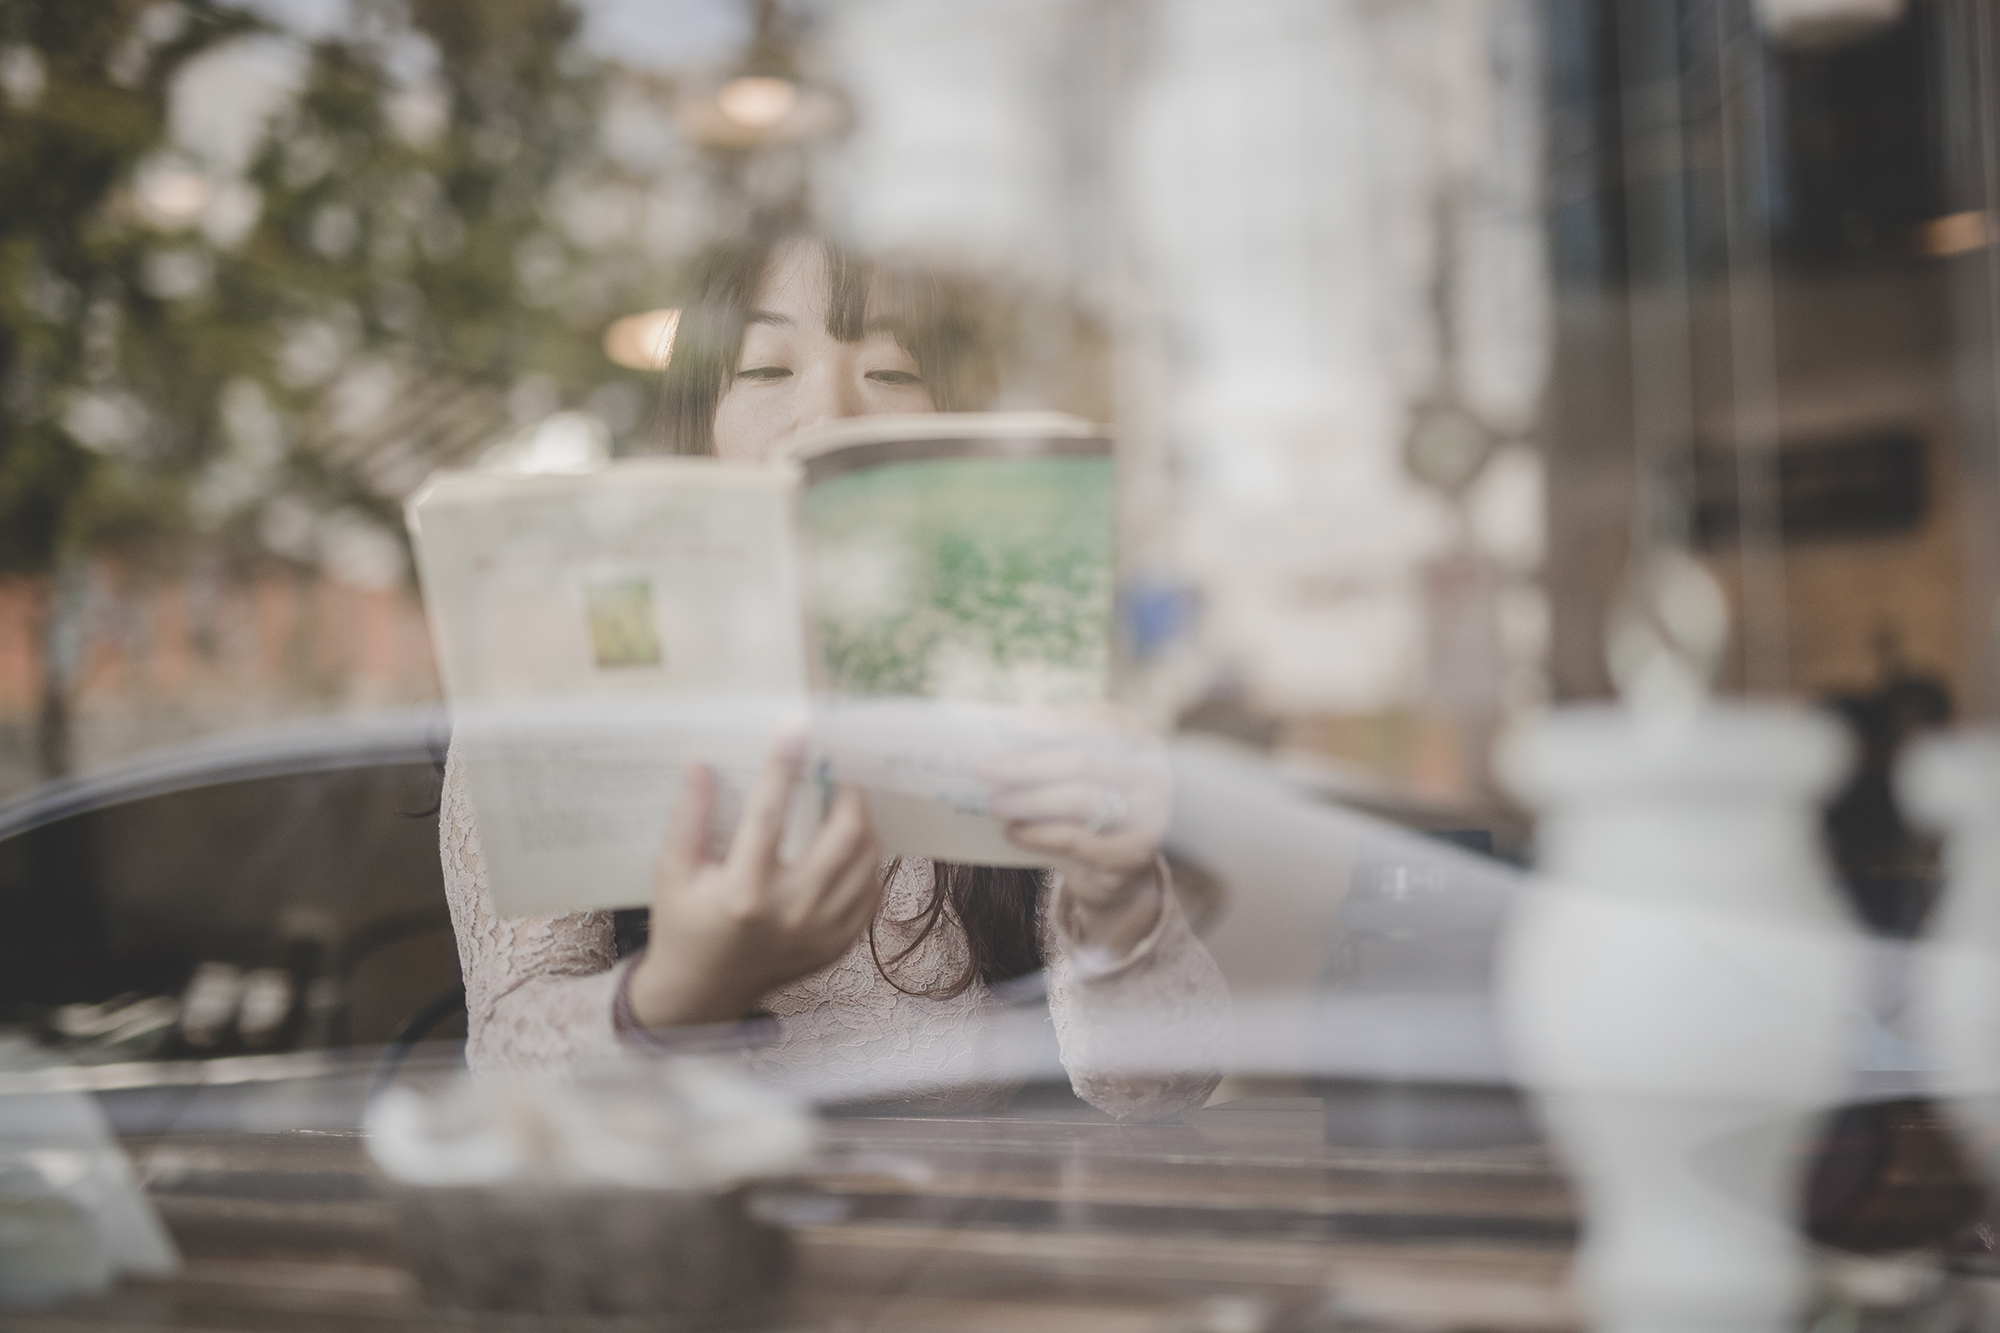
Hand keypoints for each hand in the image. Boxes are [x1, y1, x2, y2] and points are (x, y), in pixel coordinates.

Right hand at [629, 736, 882, 1028]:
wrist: (702, 992)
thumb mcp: (673, 872)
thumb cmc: (684, 925)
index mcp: (744, 892)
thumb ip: (689, 817)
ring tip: (846, 804)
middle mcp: (790, 912)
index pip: (771, 814)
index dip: (783, 766)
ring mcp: (820, 932)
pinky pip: (870, 894)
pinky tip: (850, 846)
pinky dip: (867, 865)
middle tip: (838, 771)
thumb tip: (700, 765)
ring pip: (867, 863)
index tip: (795, 730)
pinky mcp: (837, 945)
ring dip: (862, 825)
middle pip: (844, 836)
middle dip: (848, 793)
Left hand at [978, 711, 1171, 951]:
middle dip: (1028, 764)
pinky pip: (1078, 840)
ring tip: (994, 803)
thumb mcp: (1085, 771)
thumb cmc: (1093, 804)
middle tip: (984, 768)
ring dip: (1029, 800)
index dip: (1060, 721)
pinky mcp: (1134, 853)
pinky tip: (1013, 832)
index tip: (1018, 723)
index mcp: (1140, 739)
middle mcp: (1152, 773)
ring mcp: (1150, 814)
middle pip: (1083, 761)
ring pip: (1080, 799)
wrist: (1122, 863)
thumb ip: (1059, 751)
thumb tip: (1008, 739)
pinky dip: (1039, 835)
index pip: (1101, 722)